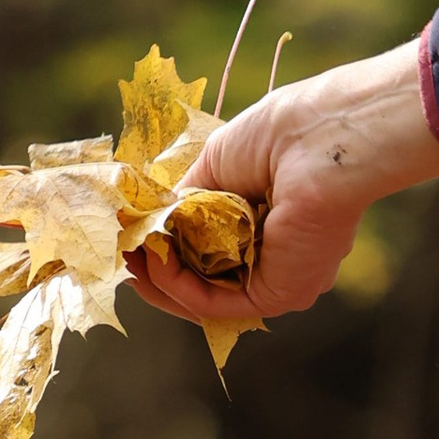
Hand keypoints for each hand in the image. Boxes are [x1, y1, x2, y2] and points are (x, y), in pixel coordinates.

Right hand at [129, 36, 438, 325]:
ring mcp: (277, 281)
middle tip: (120, 252)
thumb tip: (148, 226)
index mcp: (268, 227)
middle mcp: (275, 260)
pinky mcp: (276, 295)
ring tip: (127, 255)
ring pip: (203, 298)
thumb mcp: (214, 167)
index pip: (209, 254)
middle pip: (201, 281)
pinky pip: (213, 302)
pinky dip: (176, 286)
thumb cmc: (277, 136)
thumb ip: (183, 204)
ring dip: (158, 280)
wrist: (318, 136)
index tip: (132, 235)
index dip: (166, 249)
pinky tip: (152, 261)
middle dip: (156, 270)